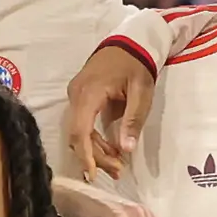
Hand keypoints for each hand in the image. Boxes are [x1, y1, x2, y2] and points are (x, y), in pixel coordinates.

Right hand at [66, 35, 161, 178]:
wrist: (129, 41)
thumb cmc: (137, 65)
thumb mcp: (142, 92)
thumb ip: (133, 120)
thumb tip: (125, 149)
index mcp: (89, 93)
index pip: (80, 131)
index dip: (85, 155)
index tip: (92, 175)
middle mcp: (75, 95)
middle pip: (78, 135)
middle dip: (95, 157)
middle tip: (118, 171)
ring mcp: (75, 96)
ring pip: (78, 132)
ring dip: (95, 150)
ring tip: (117, 164)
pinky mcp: (79, 97)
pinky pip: (81, 124)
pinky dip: (93, 139)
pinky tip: (110, 149)